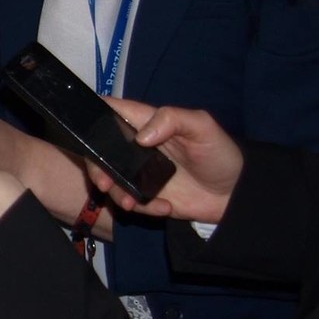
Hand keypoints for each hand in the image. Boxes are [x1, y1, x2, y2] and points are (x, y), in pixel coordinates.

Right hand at [89, 98, 242, 223]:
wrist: (236, 195)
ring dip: (114, 192)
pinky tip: (164, 207)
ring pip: (109, 179)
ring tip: (131, 203)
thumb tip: (140, 136)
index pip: (111, 110)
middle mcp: (136, 146)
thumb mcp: (203, 127)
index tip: (83, 130)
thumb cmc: (220, 154)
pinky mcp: (146, 195)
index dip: (93, 114)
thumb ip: (172, 119)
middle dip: (96, 167)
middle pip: (99, 151)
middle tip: (103, 182)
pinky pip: (131, 201)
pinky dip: (142, 207)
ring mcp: (139, 172)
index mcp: (146, 122)